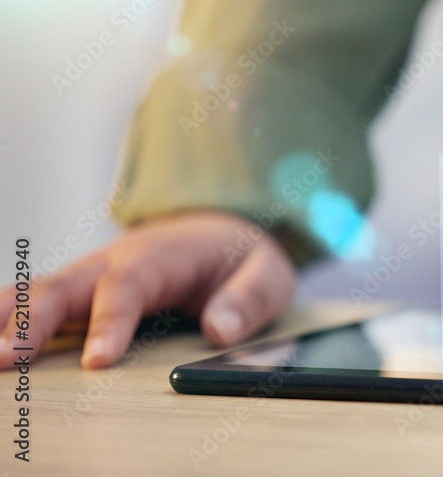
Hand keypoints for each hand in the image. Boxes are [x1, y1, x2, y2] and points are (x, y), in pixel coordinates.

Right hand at [0, 211, 295, 368]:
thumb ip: (249, 300)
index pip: (129, 285)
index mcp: (163, 255)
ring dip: (9, 318)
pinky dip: (7, 313)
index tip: (98, 360)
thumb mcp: (267, 274)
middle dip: (35, 319)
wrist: (221, 231)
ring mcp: (94, 272)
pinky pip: (37, 297)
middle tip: (10, 357)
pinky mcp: (82, 288)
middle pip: (68, 285)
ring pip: (41, 289)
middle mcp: (118, 259)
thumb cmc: (241, 257)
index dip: (110, 321)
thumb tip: (220, 329)